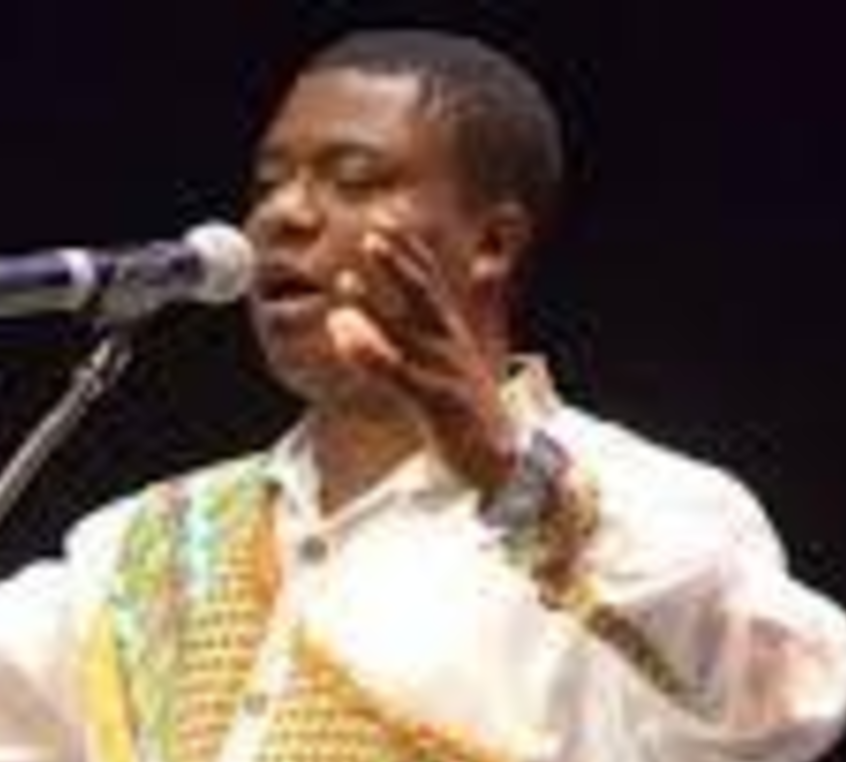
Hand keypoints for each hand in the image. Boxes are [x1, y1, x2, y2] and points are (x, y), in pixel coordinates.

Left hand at [325, 227, 516, 491]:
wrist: (502, 458)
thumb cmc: (480, 401)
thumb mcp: (486, 346)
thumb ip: (484, 301)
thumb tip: (488, 260)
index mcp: (457, 330)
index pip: (433, 281)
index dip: (411, 251)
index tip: (387, 219)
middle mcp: (452, 344)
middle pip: (423, 295)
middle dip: (398, 264)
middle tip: (371, 233)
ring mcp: (445, 371)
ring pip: (405, 331)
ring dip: (374, 305)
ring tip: (344, 280)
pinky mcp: (436, 402)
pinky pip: (398, 376)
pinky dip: (372, 356)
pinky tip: (346, 338)